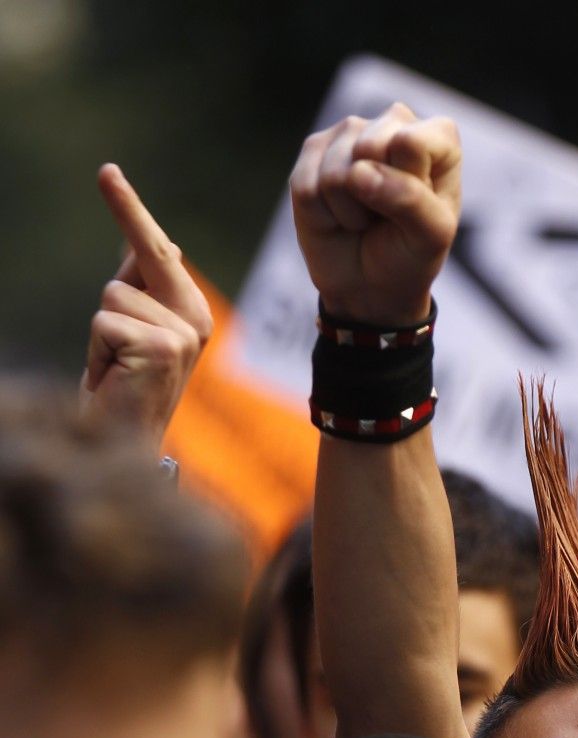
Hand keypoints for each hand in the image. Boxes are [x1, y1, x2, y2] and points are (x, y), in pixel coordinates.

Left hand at [80, 164, 212, 453]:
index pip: (158, 252)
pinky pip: (105, 324)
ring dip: (100, 335)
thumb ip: (142, 288)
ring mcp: (182, 334)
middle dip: (127, 213)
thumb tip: (151, 242)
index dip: (131, 211)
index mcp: (192, 312)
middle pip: (142, 256)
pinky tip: (114, 378)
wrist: (125, 442)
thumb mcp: (132, 329)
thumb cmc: (123, 386)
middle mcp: (195, 320)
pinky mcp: (161, 348)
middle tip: (106, 171)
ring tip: (114, 368)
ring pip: (112, 297)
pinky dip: (97, 353)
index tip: (108, 171)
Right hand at [290, 102, 460, 324]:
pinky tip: (338, 215)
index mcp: (436, 137)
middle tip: (385, 215)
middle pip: (371, 148)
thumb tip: (357, 173)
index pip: (413, 143)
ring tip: (364, 218)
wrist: (369, 285)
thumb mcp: (430, 236)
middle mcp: (392, 123)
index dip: (408, 185)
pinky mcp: (313, 152)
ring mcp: (349, 134)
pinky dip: (323, 215)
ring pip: (337, 172)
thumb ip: (410, 199)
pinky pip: (307, 186)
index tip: (416, 209)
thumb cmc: (409, 254)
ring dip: (349, 211)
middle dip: (375, 197)